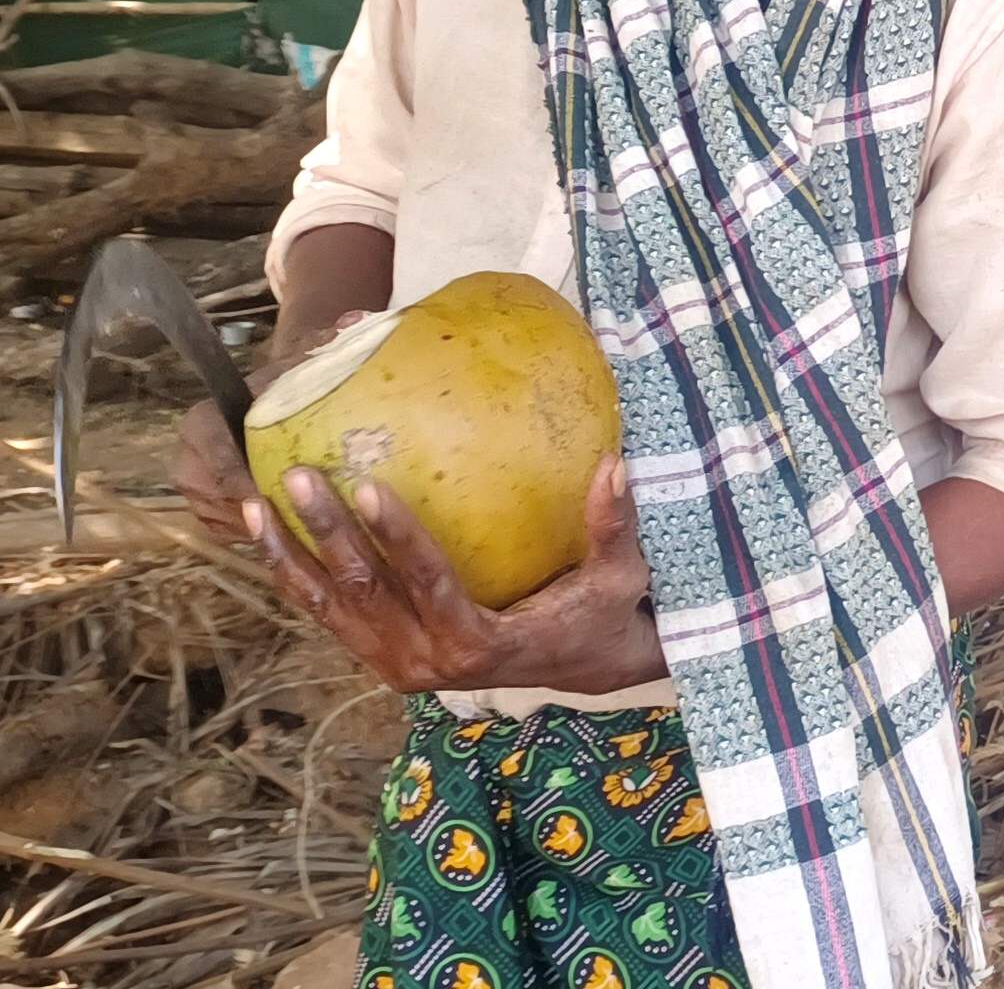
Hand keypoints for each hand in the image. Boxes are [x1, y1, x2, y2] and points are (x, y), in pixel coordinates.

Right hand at [175, 304, 379, 537]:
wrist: (276, 398)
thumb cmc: (291, 382)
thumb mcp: (305, 362)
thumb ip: (328, 342)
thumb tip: (357, 320)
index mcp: (203, 422)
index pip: (219, 458)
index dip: (246, 480)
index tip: (277, 494)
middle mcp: (189, 460)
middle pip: (219, 499)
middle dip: (262, 514)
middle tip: (306, 524)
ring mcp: (196, 492)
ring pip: (229, 522)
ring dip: (268, 530)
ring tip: (312, 533)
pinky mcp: (211, 515)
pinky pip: (236, 535)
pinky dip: (269, 537)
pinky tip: (304, 537)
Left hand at [247, 457, 666, 696]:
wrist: (578, 669)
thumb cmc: (598, 615)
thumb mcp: (617, 577)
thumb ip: (613, 527)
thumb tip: (614, 464)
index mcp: (478, 645)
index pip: (430, 583)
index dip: (399, 537)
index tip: (370, 485)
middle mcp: (426, 663)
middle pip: (364, 592)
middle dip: (327, 532)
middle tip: (301, 477)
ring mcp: (396, 665)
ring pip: (328, 609)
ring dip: (288, 556)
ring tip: (256, 504)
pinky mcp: (381, 658)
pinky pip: (327, 615)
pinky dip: (295, 575)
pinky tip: (269, 533)